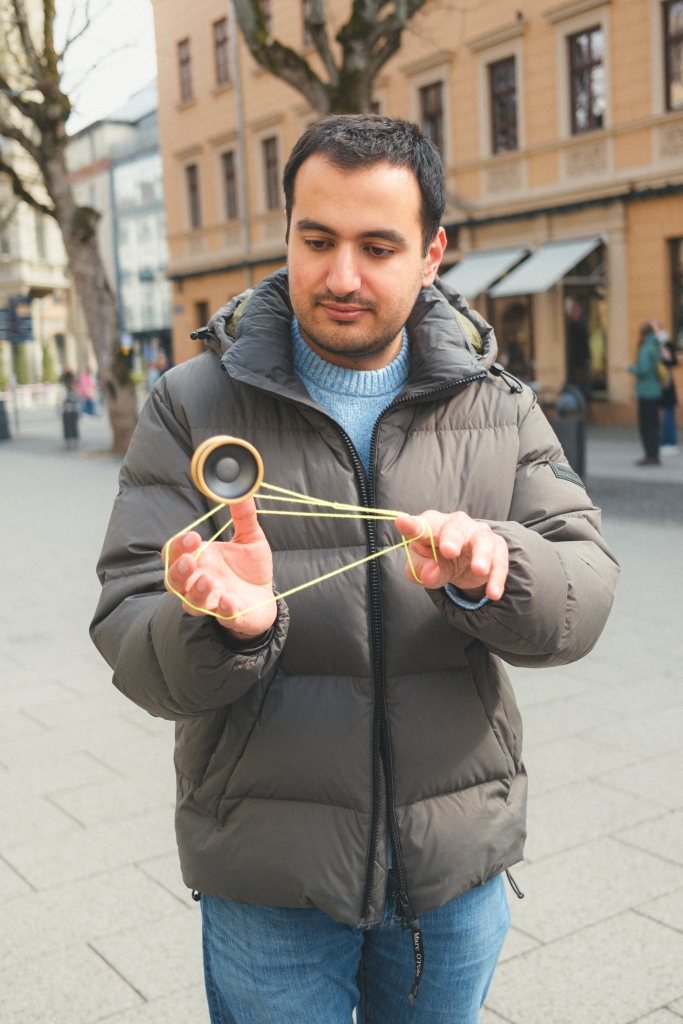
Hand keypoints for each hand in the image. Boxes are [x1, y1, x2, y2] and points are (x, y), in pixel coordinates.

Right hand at [163, 499, 275, 638]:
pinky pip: (222, 617)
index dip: (178, 546)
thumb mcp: (251, 538)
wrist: (266, 596)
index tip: (194, 536)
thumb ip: (244, 516)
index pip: (174, 554)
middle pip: (173, 581)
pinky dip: (224, 610)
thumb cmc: (250, 568)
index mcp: (200, 560)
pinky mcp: (231, 617)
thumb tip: (242, 490)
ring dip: (196, 592)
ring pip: (191, 603)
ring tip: (208, 579)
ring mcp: (213, 601)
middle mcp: (200, 582)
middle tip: (191, 561)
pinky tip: (229, 600)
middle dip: (178, 571)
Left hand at [394, 510, 508, 600]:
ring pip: (482, 540)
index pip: (420, 524)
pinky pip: (499, 561)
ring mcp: (478, 533)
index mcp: (431, 525)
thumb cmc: (435, 560)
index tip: (403, 524)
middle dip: (452, 538)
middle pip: (455, 526)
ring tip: (479, 570)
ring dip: (482, 555)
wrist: (460, 565)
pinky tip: (493, 594)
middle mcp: (455, 524)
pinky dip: (497, 577)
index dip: (412, 525)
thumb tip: (431, 571)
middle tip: (449, 550)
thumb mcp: (422, 568)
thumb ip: (421, 570)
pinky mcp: (496, 547)